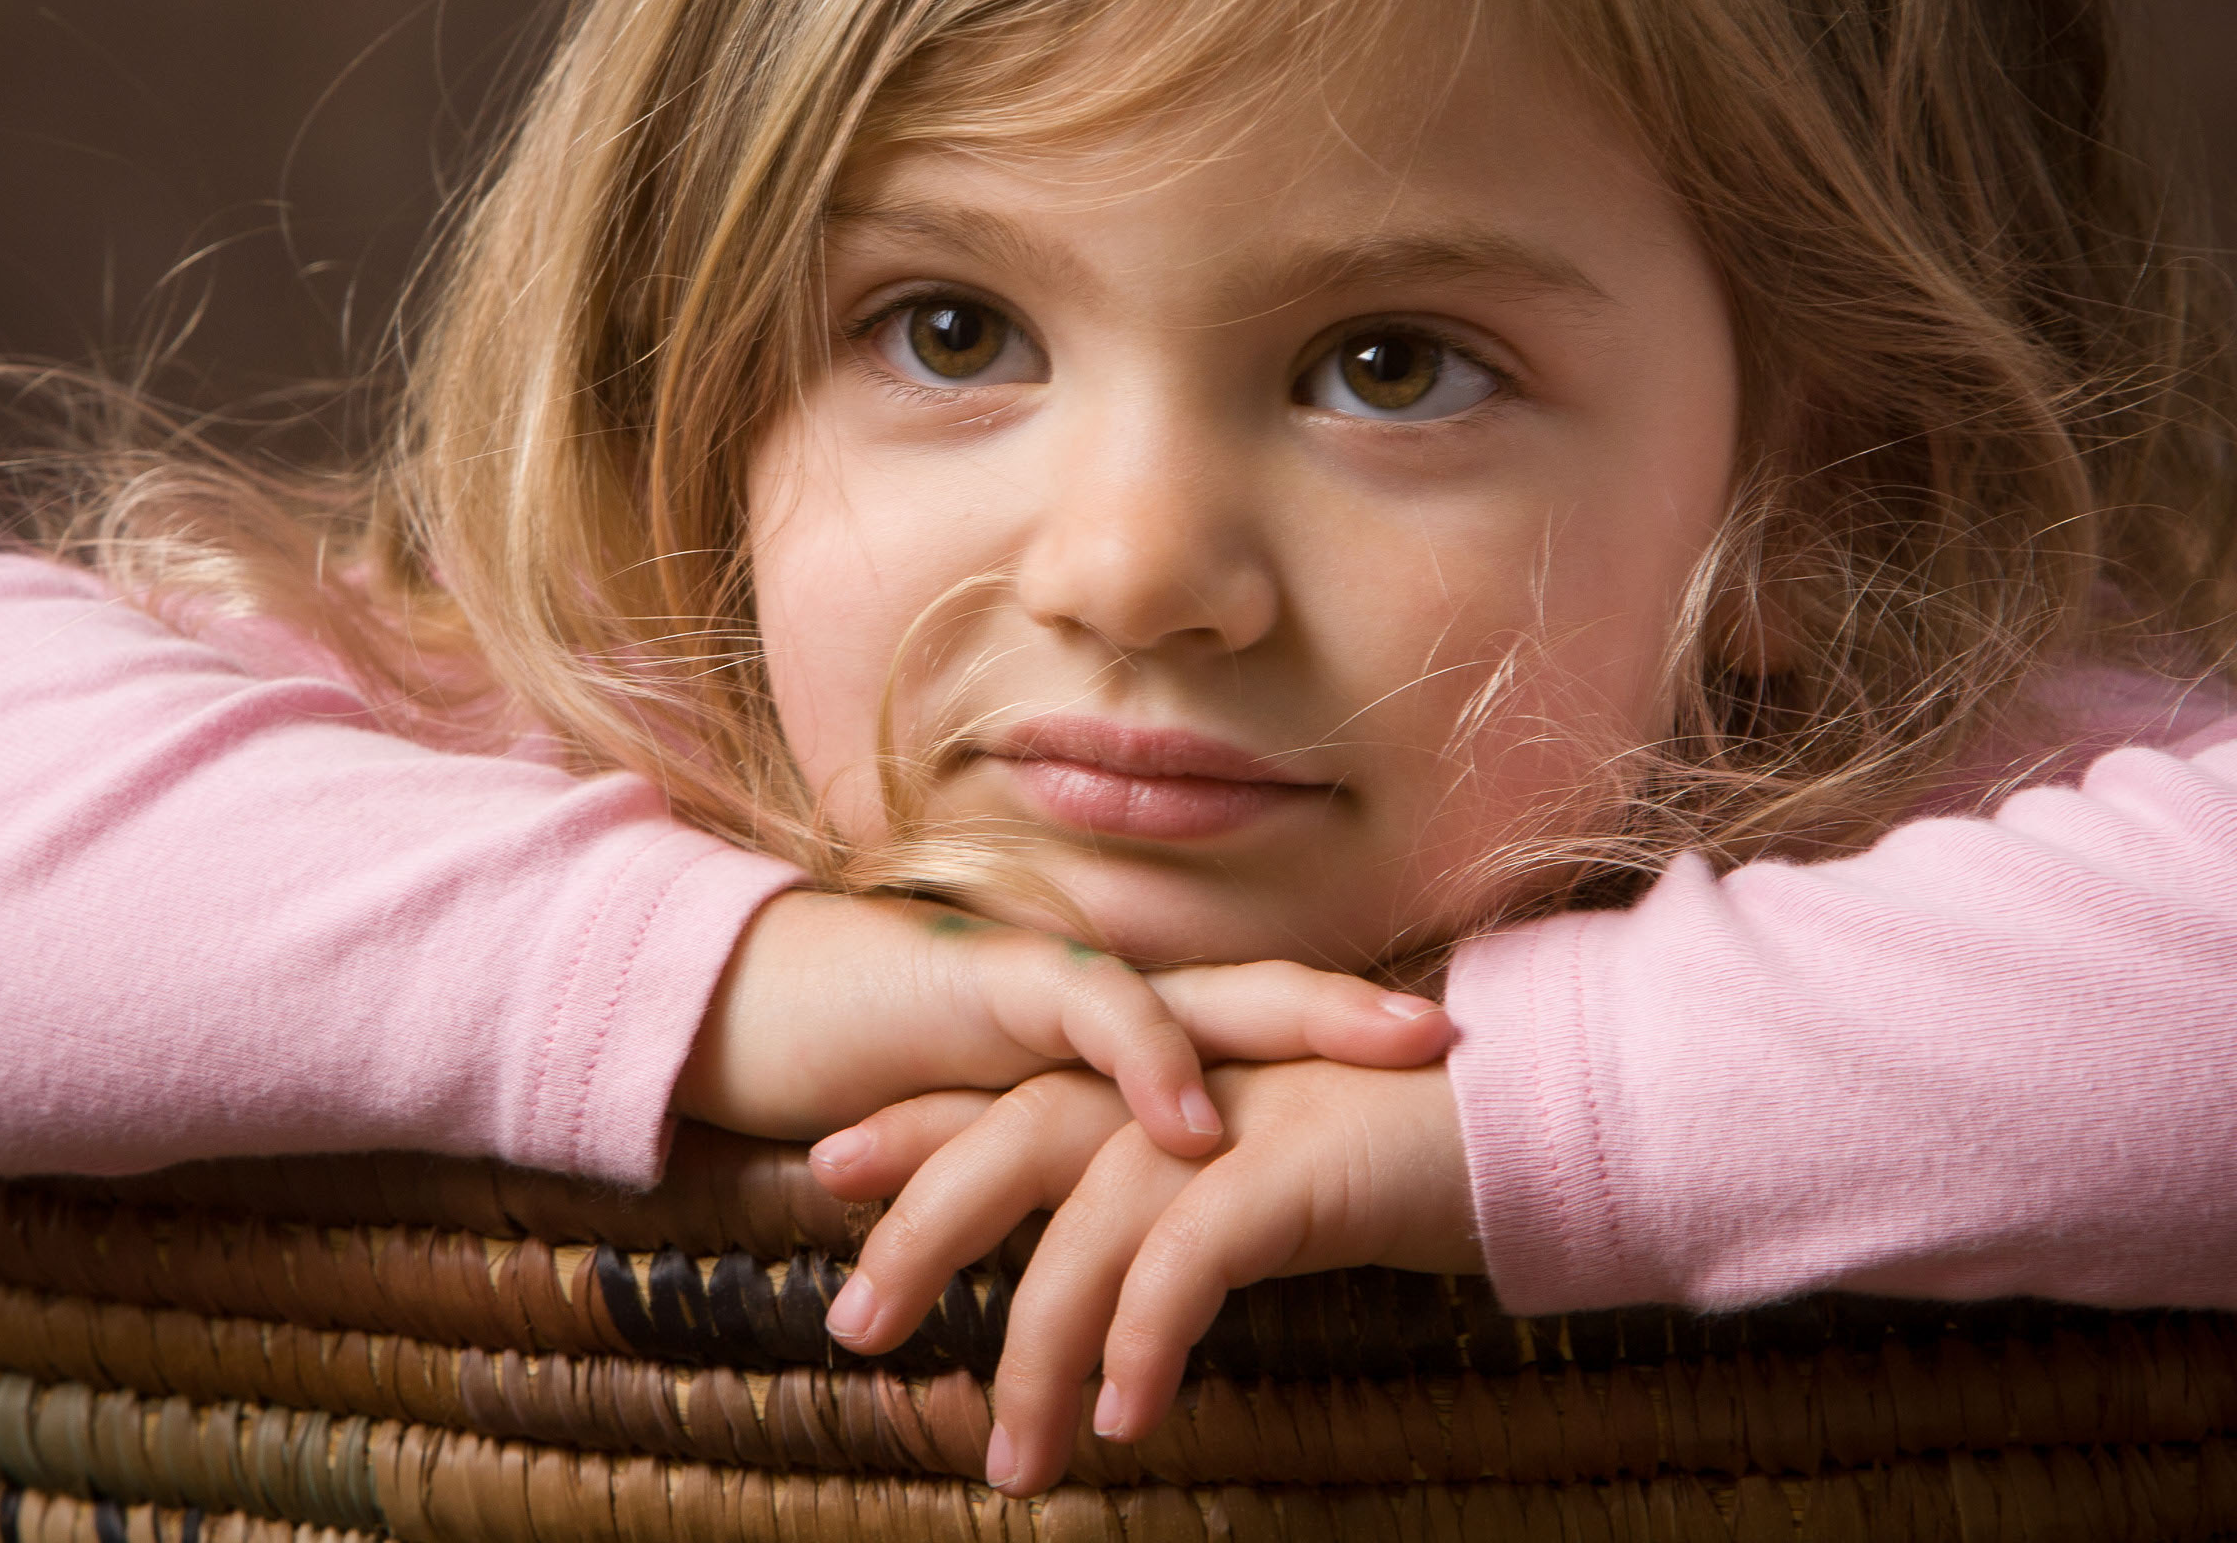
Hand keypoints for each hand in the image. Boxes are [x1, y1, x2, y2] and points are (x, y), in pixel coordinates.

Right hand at [670, 889, 1452, 1159]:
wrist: (764, 1020)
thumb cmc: (884, 1087)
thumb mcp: (1017, 1148)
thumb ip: (1095, 1181)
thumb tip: (1172, 1252)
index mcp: (1121, 1031)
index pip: (1260, 1025)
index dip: (1353, 1040)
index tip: (1458, 1065)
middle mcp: (1108, 995)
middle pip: (1267, 993)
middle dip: (1370, 1013)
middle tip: (1473, 1038)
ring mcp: (1058, 985)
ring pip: (1209, 996)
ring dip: (1312, 1026)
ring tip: (1406, 1054)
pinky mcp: (993, 992)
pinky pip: (1090, 1017)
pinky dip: (1153, 1068)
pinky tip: (1203, 1124)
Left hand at [808, 1057, 1479, 1493]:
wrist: (1532, 1113)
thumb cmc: (1397, 1153)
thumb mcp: (1258, 1177)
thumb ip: (1172, 1207)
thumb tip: (1101, 1290)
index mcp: (1161, 1079)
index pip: (1010, 1098)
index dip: (914, 1134)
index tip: (822, 1179)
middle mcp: (1178, 1086)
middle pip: (1012, 1144)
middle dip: (922, 1233)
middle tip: (852, 1329)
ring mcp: (1234, 1121)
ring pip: (1087, 1228)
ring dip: (1035, 1350)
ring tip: (1010, 1462)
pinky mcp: (1292, 1169)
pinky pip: (1188, 1261)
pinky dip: (1145, 1340)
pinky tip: (1125, 1418)